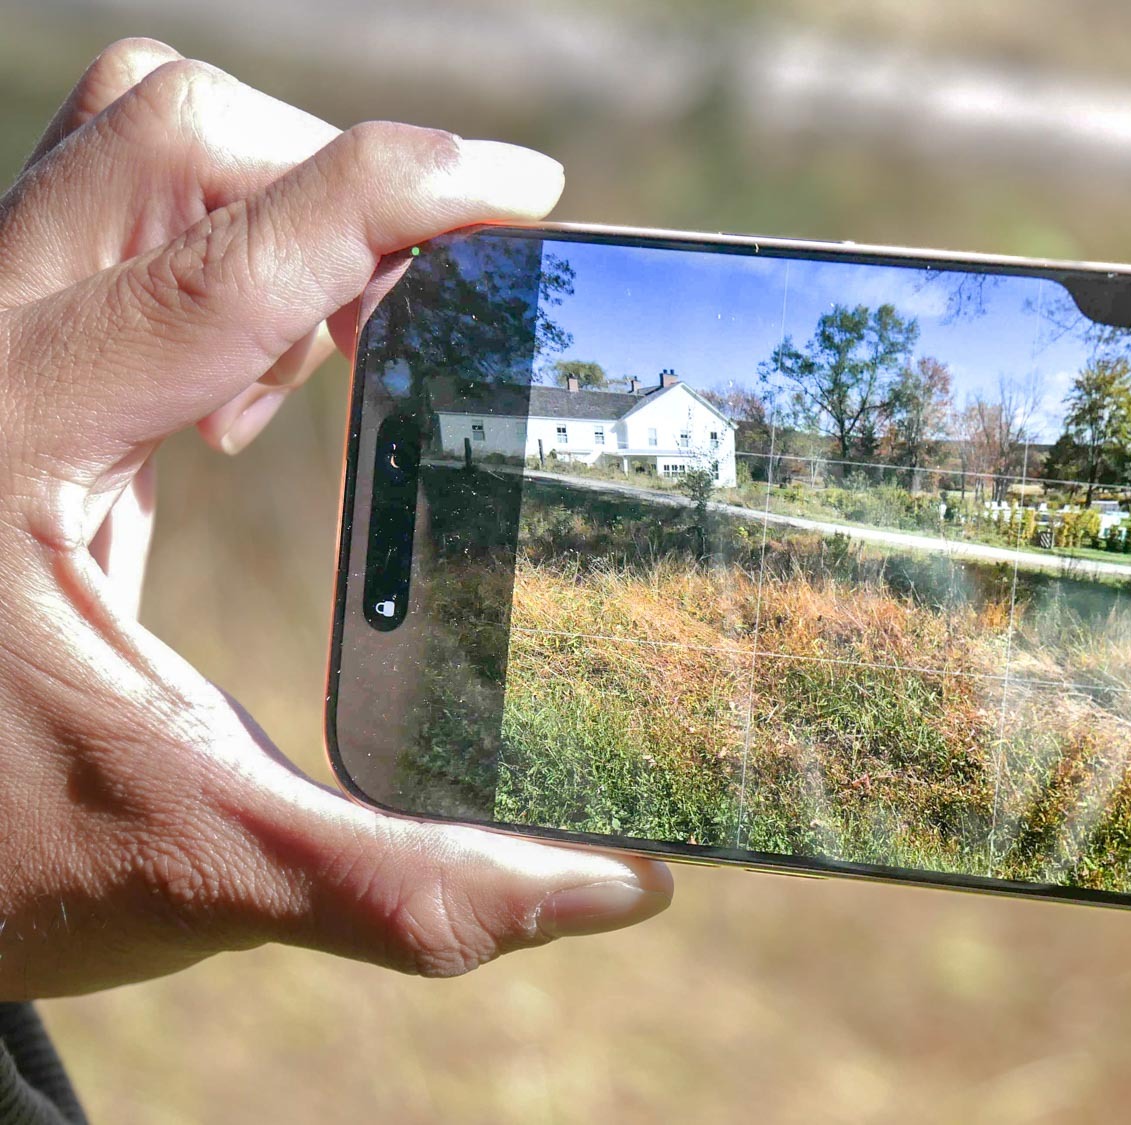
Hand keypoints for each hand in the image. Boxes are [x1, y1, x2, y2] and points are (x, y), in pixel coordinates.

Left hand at [0, 39, 671, 999]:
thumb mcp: (200, 869)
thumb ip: (414, 884)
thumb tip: (624, 889)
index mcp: (17, 439)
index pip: (239, 255)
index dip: (405, 194)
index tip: (532, 194)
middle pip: (164, 136)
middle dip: (328, 184)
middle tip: (428, 300)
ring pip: (123, 159)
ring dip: (264, 213)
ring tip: (338, 351)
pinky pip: (110, 239)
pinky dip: (215, 269)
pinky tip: (247, 402)